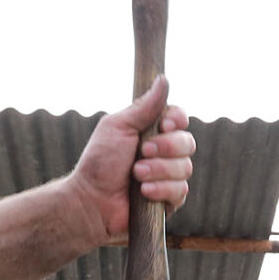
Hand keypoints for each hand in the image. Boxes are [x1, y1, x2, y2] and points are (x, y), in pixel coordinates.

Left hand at [66, 76, 195, 246]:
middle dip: (165, 148)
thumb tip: (163, 78)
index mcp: (152, 132)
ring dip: (158, 170)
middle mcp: (164, 153)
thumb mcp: (118, 127)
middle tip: (142, 152)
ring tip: (136, 174)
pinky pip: (180, 191)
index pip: (180, 120)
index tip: (163, 125)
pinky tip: (144, 191)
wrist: (91, 200)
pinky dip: (161, 189)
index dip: (177, 121)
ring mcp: (167, 177)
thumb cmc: (100, 162)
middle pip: (187, 143)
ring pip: (185, 168)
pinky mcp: (168, 200)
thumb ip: (144, 106)